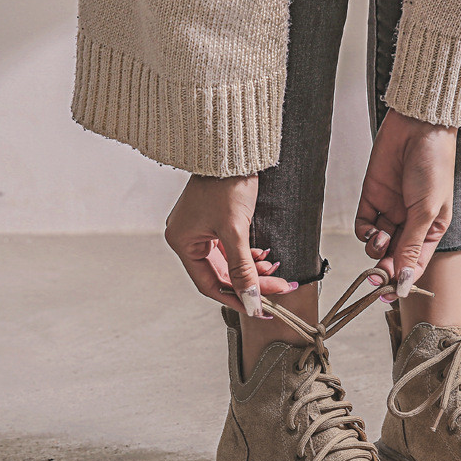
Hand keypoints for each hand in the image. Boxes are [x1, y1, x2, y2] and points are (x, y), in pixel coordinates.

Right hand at [165, 175, 295, 316]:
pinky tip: (265, 256)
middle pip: (223, 274)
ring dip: (253, 269)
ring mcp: (202, 230)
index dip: (236, 299)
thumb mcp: (235, 230)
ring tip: (275, 271)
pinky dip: (249, 255)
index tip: (259, 309)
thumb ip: (243, 269)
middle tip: (277, 290)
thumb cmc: (226, 183)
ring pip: (231, 263)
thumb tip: (251, 299)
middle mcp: (188, 238)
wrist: (234, 150)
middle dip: (251, 283)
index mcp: (182, 242)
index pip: (209, 284)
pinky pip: (233, 249)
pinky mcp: (217, 222)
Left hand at [355, 109, 455, 297]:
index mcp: (432, 230)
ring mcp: (391, 211)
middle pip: (393, 257)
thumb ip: (412, 245)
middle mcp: (411, 224)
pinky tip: (371, 228)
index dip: (403, 280)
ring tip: (380, 238)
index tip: (389, 294)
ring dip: (375, 249)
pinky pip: (364, 225)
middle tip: (376, 276)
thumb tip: (406, 279)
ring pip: (377, 245)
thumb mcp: (426, 211)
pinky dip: (364, 232)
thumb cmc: (434, 165)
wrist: (418, 126)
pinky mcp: (373, 198)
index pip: (415, 264)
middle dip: (385, 268)